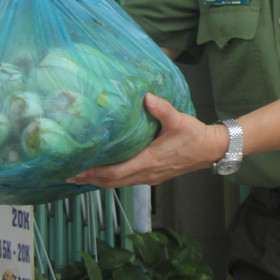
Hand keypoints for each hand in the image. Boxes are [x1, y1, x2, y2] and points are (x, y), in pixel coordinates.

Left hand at [67, 93, 221, 188]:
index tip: (76, 171)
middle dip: (89, 180)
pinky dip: (112, 179)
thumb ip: (161, 108)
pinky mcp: (153, 176)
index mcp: (149, 161)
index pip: (115, 172)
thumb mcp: (178, 120)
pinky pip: (127, 181)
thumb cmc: (194, 135)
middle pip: (111, 182)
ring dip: (99, 181)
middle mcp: (146, 173)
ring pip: (119, 184)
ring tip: (81, 176)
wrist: (211, 150)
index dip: (94, 173)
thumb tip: (146, 96)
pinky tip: (104, 173)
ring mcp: (150, 177)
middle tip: (68, 176)